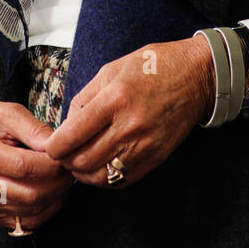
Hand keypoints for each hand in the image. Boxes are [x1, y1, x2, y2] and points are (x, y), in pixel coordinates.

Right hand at [0, 96, 74, 231]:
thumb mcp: (10, 111)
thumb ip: (35, 129)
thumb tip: (58, 147)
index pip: (23, 166)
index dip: (52, 165)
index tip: (67, 157)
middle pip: (30, 194)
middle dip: (58, 183)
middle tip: (70, 169)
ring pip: (31, 211)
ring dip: (55, 197)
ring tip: (62, 179)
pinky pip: (25, 221)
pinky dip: (45, 210)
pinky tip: (51, 192)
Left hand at [43, 37, 215, 188]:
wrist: (198, 77)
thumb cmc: (153, 67)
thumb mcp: (112, 69)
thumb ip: (86, 97)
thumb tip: (66, 124)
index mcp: (115, 99)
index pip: (72, 136)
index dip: (53, 147)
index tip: (50, 146)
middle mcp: (129, 125)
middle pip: (82, 161)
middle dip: (65, 162)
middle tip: (64, 154)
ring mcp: (144, 144)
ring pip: (100, 176)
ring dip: (83, 173)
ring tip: (80, 161)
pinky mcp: (156, 157)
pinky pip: (122, 180)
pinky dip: (106, 178)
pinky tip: (102, 165)